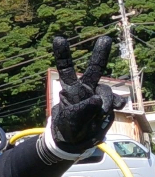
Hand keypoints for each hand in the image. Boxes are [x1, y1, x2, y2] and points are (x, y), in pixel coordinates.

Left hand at [50, 36, 126, 153]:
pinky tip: (117, 107)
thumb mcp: (71, 120)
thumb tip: (97, 99)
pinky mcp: (108, 104)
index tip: (58, 38)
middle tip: (105, 40)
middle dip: (100, 54)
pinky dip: (117, 103)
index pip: (66, 69)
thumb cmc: (69, 126)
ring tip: (97, 115)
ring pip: (107, 91)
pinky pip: (116, 100)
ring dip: (106, 102)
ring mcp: (98, 95)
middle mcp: (85, 88)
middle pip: (94, 69)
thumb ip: (83, 110)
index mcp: (71, 88)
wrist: (78, 138)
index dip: (63, 54)